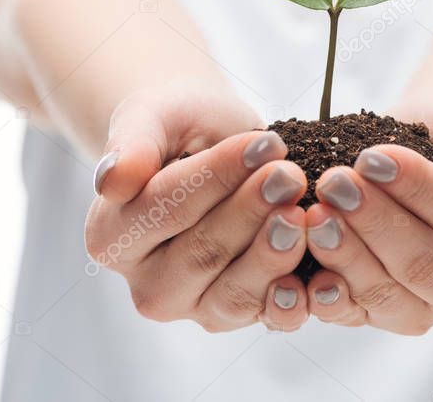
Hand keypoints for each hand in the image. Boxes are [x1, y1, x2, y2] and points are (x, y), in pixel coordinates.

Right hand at [84, 82, 311, 331]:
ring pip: (235, 294)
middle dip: (252, 212)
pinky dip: (296, 299)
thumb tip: (111, 180)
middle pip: (202, 254)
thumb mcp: (150, 116)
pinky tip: (321, 273)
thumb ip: (131, 145)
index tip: (263, 144)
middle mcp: (147, 283)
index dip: (217, 177)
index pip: (167, 209)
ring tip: (303, 212)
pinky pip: (270, 317)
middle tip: (291, 175)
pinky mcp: (239, 314)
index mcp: (112, 237)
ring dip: (274, 253)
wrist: (208, 139)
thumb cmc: (177, 124)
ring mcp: (194, 306)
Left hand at [301, 93, 432, 333]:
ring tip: (313, 213)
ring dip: (345, 254)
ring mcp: (430, 312)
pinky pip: (353, 314)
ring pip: (386, 293)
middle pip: (425, 264)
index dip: (419, 189)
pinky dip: (326, 295)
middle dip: (375, 223)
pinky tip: (301, 272)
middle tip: (333, 182)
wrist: (425, 148)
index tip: (371, 156)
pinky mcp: (384, 317)